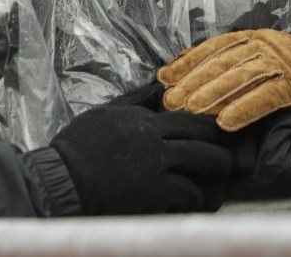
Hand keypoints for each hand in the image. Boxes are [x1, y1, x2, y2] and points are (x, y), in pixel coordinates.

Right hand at [49, 105, 233, 214]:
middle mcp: (155, 138)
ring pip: (204, 162)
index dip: (210, 123)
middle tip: (229, 155)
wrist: (61, 181)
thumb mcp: (104, 114)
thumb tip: (158, 89)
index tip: (221, 129)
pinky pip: (189, 193)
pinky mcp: (155, 192)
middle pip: (204, 136)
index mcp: (143, 119)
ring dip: (215, 172)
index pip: (188, 116)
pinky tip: (190, 201)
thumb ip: (134, 102)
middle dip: (222, 145)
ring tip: (218, 180)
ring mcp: (157, 165)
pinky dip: (194, 197)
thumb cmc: (77, 148)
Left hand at [157, 28, 290, 130]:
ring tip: (191, 111)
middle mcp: (265, 44)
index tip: (164, 78)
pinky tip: (225, 122)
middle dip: (193, 82)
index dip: (187, 62)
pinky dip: (245, 108)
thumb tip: (192, 80)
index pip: (213, 47)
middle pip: (222, 62)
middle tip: (171, 101)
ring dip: (213, 94)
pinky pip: (267, 96)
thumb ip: (232, 67)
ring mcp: (282, 61)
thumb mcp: (262, 63)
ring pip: (241, 76)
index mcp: (254, 37)